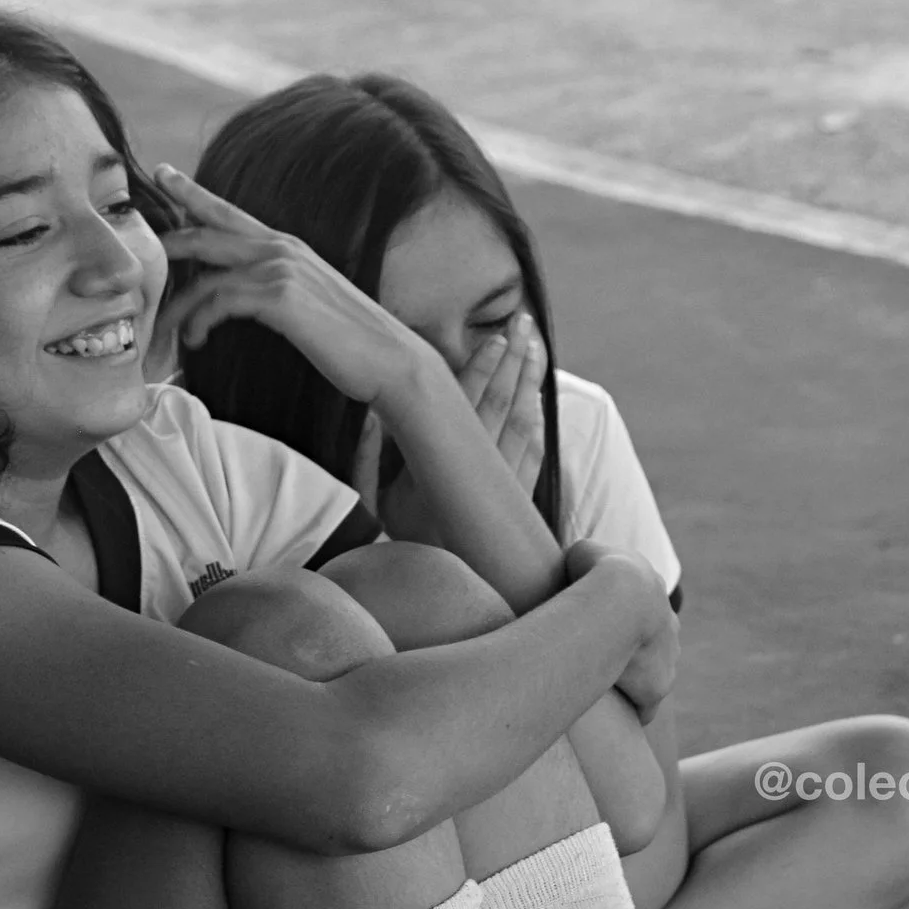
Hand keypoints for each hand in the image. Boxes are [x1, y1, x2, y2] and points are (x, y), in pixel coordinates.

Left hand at [148, 167, 429, 406]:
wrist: (392, 360)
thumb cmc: (352, 342)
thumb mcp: (309, 306)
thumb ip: (275, 293)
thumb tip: (245, 302)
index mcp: (288, 247)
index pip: (230, 213)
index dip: (193, 192)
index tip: (162, 173)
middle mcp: (282, 249)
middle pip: (207, 232)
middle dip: (167, 238)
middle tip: (136, 242)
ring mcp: (282, 269)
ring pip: (207, 276)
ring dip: (178, 306)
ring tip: (165, 330)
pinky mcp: (281, 296)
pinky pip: (221, 301)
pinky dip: (200, 321)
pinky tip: (196, 341)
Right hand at [351, 315, 546, 539]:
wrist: (436, 585)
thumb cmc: (399, 540)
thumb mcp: (373, 500)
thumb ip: (370, 457)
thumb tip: (372, 412)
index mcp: (438, 466)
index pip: (465, 405)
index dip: (483, 368)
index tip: (496, 337)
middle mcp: (475, 473)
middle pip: (502, 404)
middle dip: (515, 360)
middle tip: (524, 324)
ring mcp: (502, 486)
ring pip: (523, 424)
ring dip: (530, 383)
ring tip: (536, 348)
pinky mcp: (518, 501)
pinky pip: (533, 456)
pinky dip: (537, 424)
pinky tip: (538, 401)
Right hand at [564, 538, 676, 722]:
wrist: (622, 597)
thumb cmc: (598, 571)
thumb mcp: (585, 552)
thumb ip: (582, 560)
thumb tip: (569, 568)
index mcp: (651, 592)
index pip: (640, 610)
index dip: (620, 620)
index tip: (601, 630)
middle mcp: (668, 625)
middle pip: (650, 643)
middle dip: (630, 652)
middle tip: (599, 660)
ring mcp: (668, 656)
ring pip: (650, 674)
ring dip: (630, 681)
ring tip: (598, 689)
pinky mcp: (659, 684)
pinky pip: (646, 705)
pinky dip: (633, 710)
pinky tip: (613, 719)